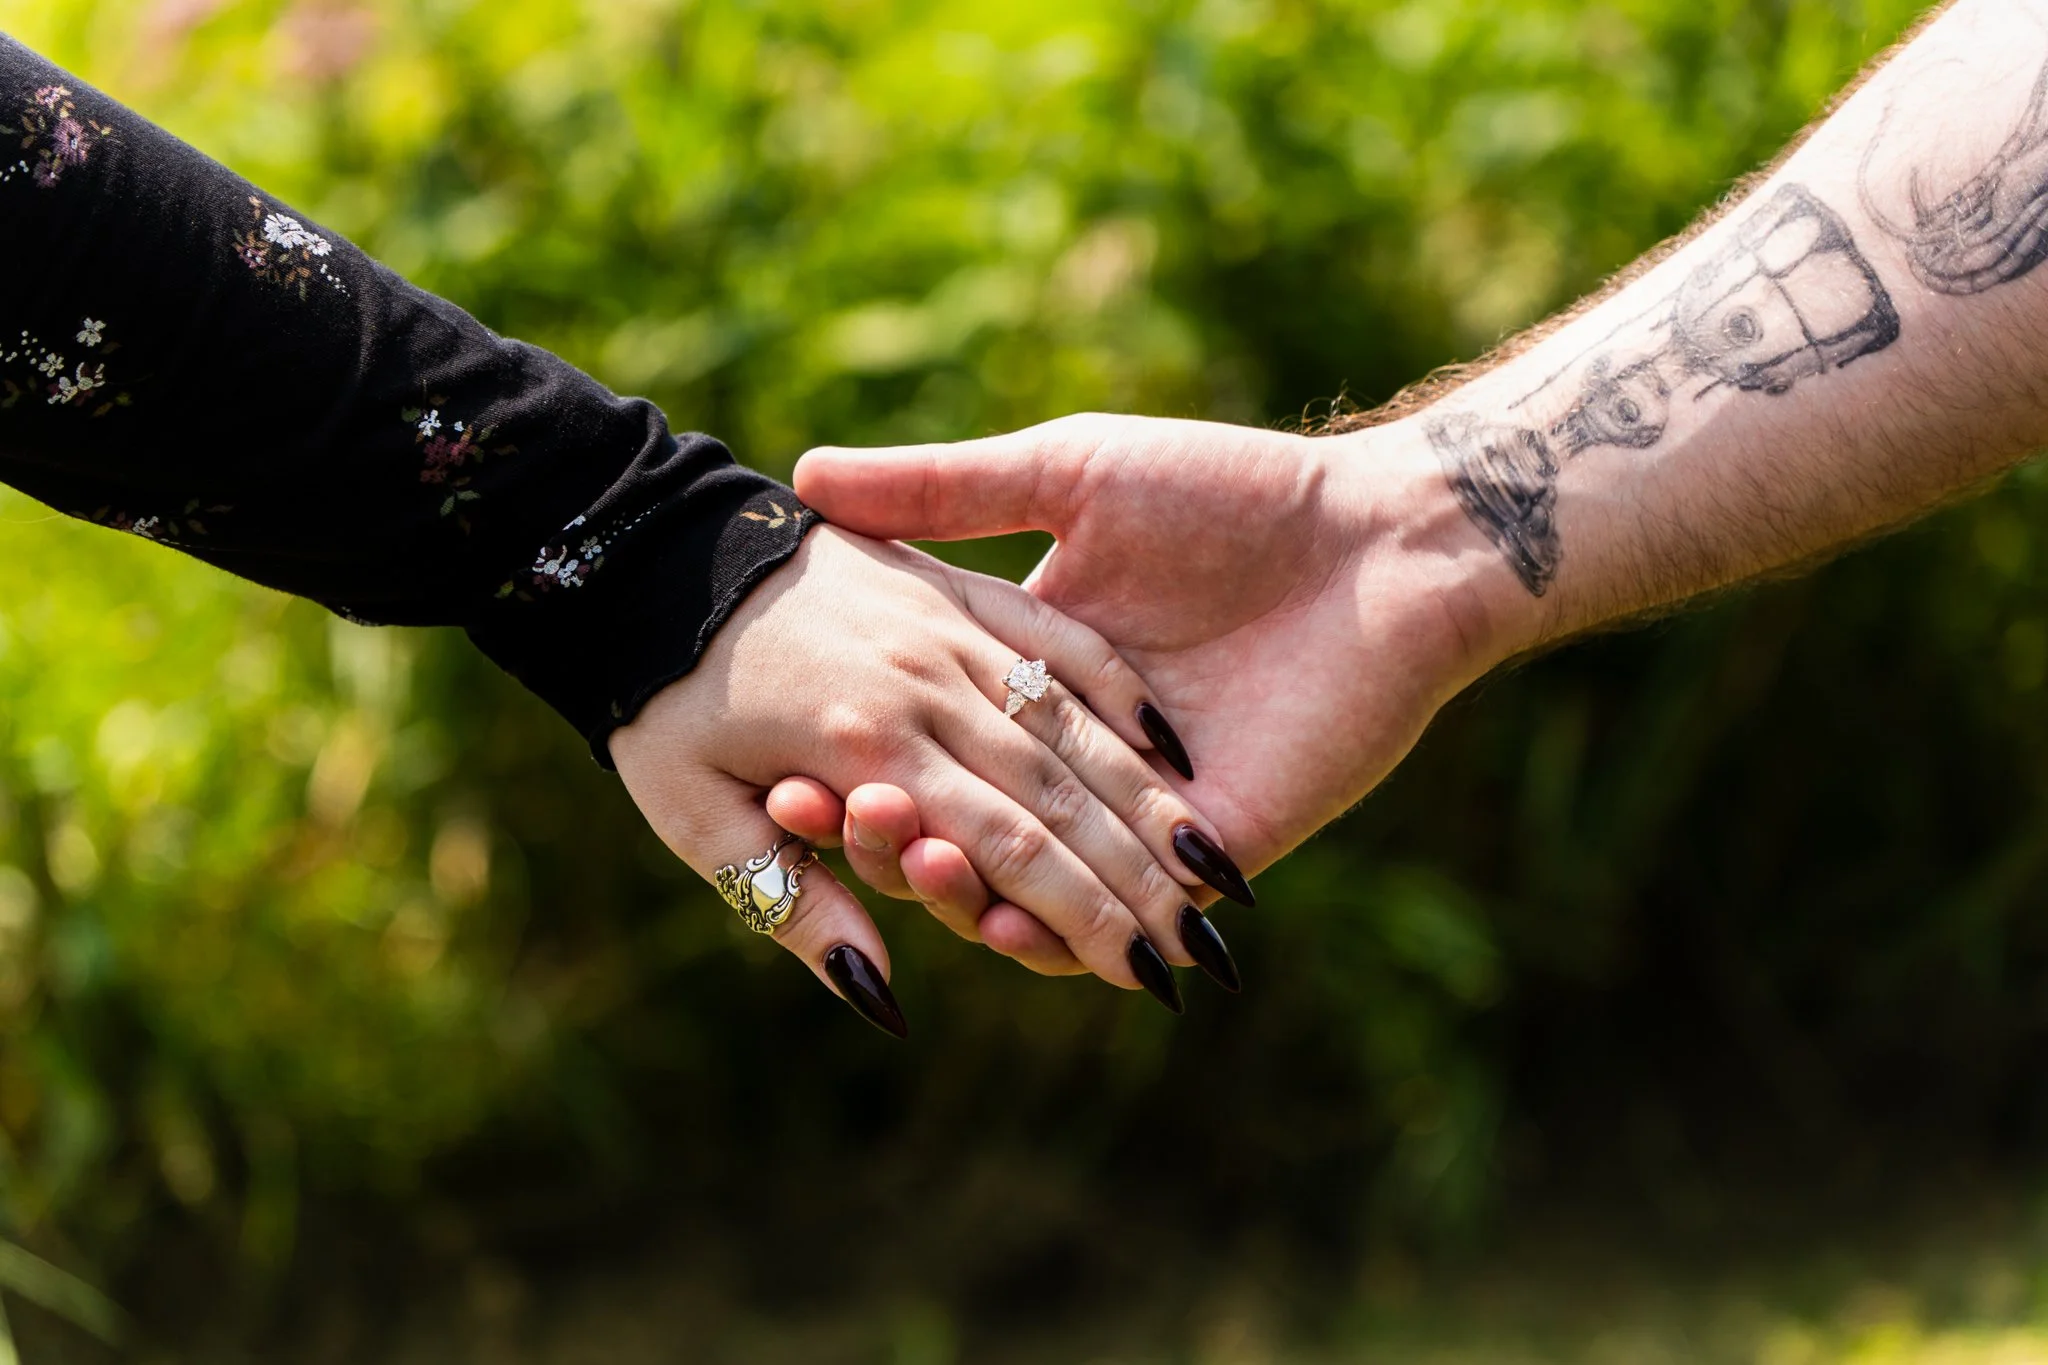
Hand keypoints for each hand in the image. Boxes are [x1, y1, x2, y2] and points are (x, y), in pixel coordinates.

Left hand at [608, 524, 1237, 1030]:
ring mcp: (946, 627)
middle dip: (1137, 877)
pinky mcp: (953, 585)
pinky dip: (1115, 690)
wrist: (651, 552)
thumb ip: (795, 903)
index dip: (1081, 916)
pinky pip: (1054, 636)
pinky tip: (1165, 741)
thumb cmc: (660, 699)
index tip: (1148, 975)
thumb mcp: (694, 816)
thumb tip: (884, 995)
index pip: (1002, 847)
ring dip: (1148, 797)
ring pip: (1072, 721)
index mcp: (866, 746)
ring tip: (1215, 861)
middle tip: (1203, 946)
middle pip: (1057, 794)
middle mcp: (925, 685)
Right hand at [785, 414, 1510, 969]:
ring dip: (950, 883)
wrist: (1380, 539)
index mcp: (1036, 670)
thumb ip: (947, 488)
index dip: (852, 747)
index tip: (781, 747)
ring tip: (902, 852)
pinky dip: (1046, 930)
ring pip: (1021, 880)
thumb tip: (807, 473)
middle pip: (957, 815)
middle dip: (884, 824)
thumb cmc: (1229, 493)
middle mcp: (1079, 752)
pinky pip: (1113, 917)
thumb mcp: (1067, 476)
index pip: (923, 733)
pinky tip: (989, 913)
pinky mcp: (1207, 854)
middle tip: (810, 808)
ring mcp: (1141, 813)